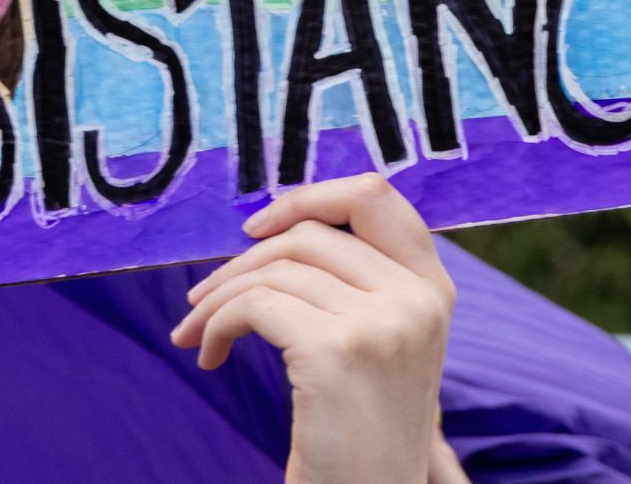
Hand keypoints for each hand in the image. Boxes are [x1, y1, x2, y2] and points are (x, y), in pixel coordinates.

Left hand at [171, 174, 466, 483]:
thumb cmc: (360, 433)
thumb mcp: (383, 345)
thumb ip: (360, 285)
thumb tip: (280, 225)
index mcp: (433, 289)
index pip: (375, 197)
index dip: (309, 197)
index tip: (257, 228)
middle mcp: (417, 299)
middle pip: (310, 233)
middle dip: (243, 260)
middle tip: (202, 299)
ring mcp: (383, 323)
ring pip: (275, 268)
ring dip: (219, 298)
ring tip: (197, 333)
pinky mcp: (338, 351)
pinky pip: (254, 306)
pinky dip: (217, 325)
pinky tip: (210, 356)